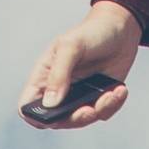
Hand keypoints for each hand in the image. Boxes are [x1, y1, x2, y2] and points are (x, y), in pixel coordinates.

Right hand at [23, 2, 140, 128]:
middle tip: (90, 109)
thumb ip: (58, 74)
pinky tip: (120, 89)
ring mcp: (79, 96)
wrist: (121, 27)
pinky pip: (103, 114)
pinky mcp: (99, 98)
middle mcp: (59, 90)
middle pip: (56, 121)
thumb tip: (50, 104)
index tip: (52, 116)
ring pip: (82, 120)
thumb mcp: (71, 47)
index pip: (27, 105)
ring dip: (99, 111)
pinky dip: (113, 105)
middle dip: (75, 118)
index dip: (34, 117)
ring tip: (112, 93)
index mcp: (44, 77)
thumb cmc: (91, 32)